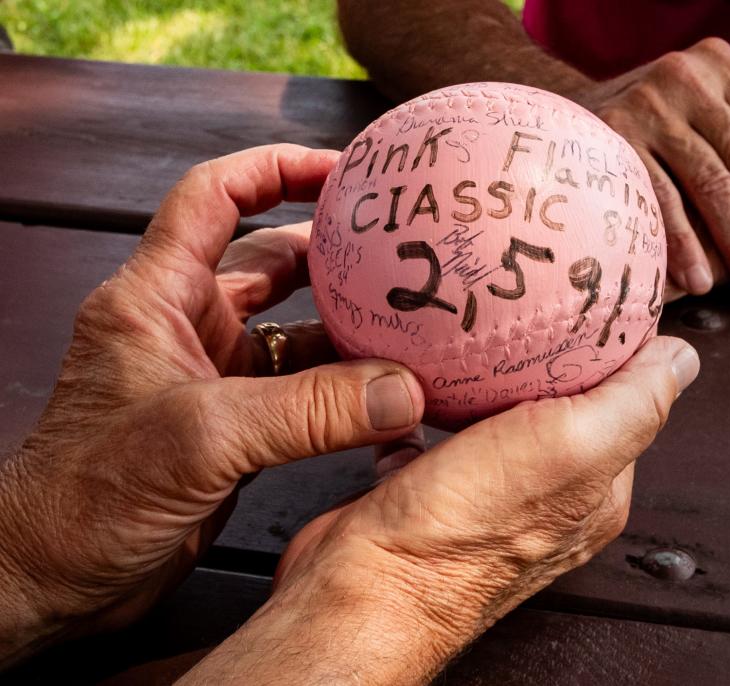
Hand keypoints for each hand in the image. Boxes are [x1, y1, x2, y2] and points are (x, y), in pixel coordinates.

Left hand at [0, 145, 424, 665]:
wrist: (55, 578)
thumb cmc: (86, 497)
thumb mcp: (202, 437)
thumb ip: (309, 412)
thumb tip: (404, 390)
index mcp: (156, 297)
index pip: (214, 197)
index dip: (277, 170)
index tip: (342, 170)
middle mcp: (186, 327)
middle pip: (270, 262)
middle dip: (334, 252)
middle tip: (399, 249)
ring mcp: (213, 378)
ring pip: (294, 332)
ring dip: (348, 330)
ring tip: (411, 324)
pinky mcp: (235, 428)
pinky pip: (303, 391)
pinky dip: (345, 392)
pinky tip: (390, 398)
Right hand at [179, 337, 699, 684]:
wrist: (363, 587)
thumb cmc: (465, 526)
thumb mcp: (570, 447)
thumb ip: (633, 402)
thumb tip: (682, 358)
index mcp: (595, 489)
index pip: (625, 402)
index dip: (612, 351)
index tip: (592, 297)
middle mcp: (547, 496)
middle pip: (558, 403)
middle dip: (545, 354)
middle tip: (528, 300)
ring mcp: (485, 496)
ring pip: (495, 415)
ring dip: (486, 376)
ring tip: (475, 327)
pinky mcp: (429, 491)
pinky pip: (436, 430)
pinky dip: (430, 403)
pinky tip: (420, 377)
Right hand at [576, 38, 729, 304]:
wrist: (562, 118)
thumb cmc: (646, 116)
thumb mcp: (701, 92)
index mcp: (717, 65)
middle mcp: (685, 79)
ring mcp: (646, 110)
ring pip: (711, 187)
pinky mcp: (612, 143)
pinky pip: (659, 202)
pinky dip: (682, 245)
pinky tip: (700, 280)